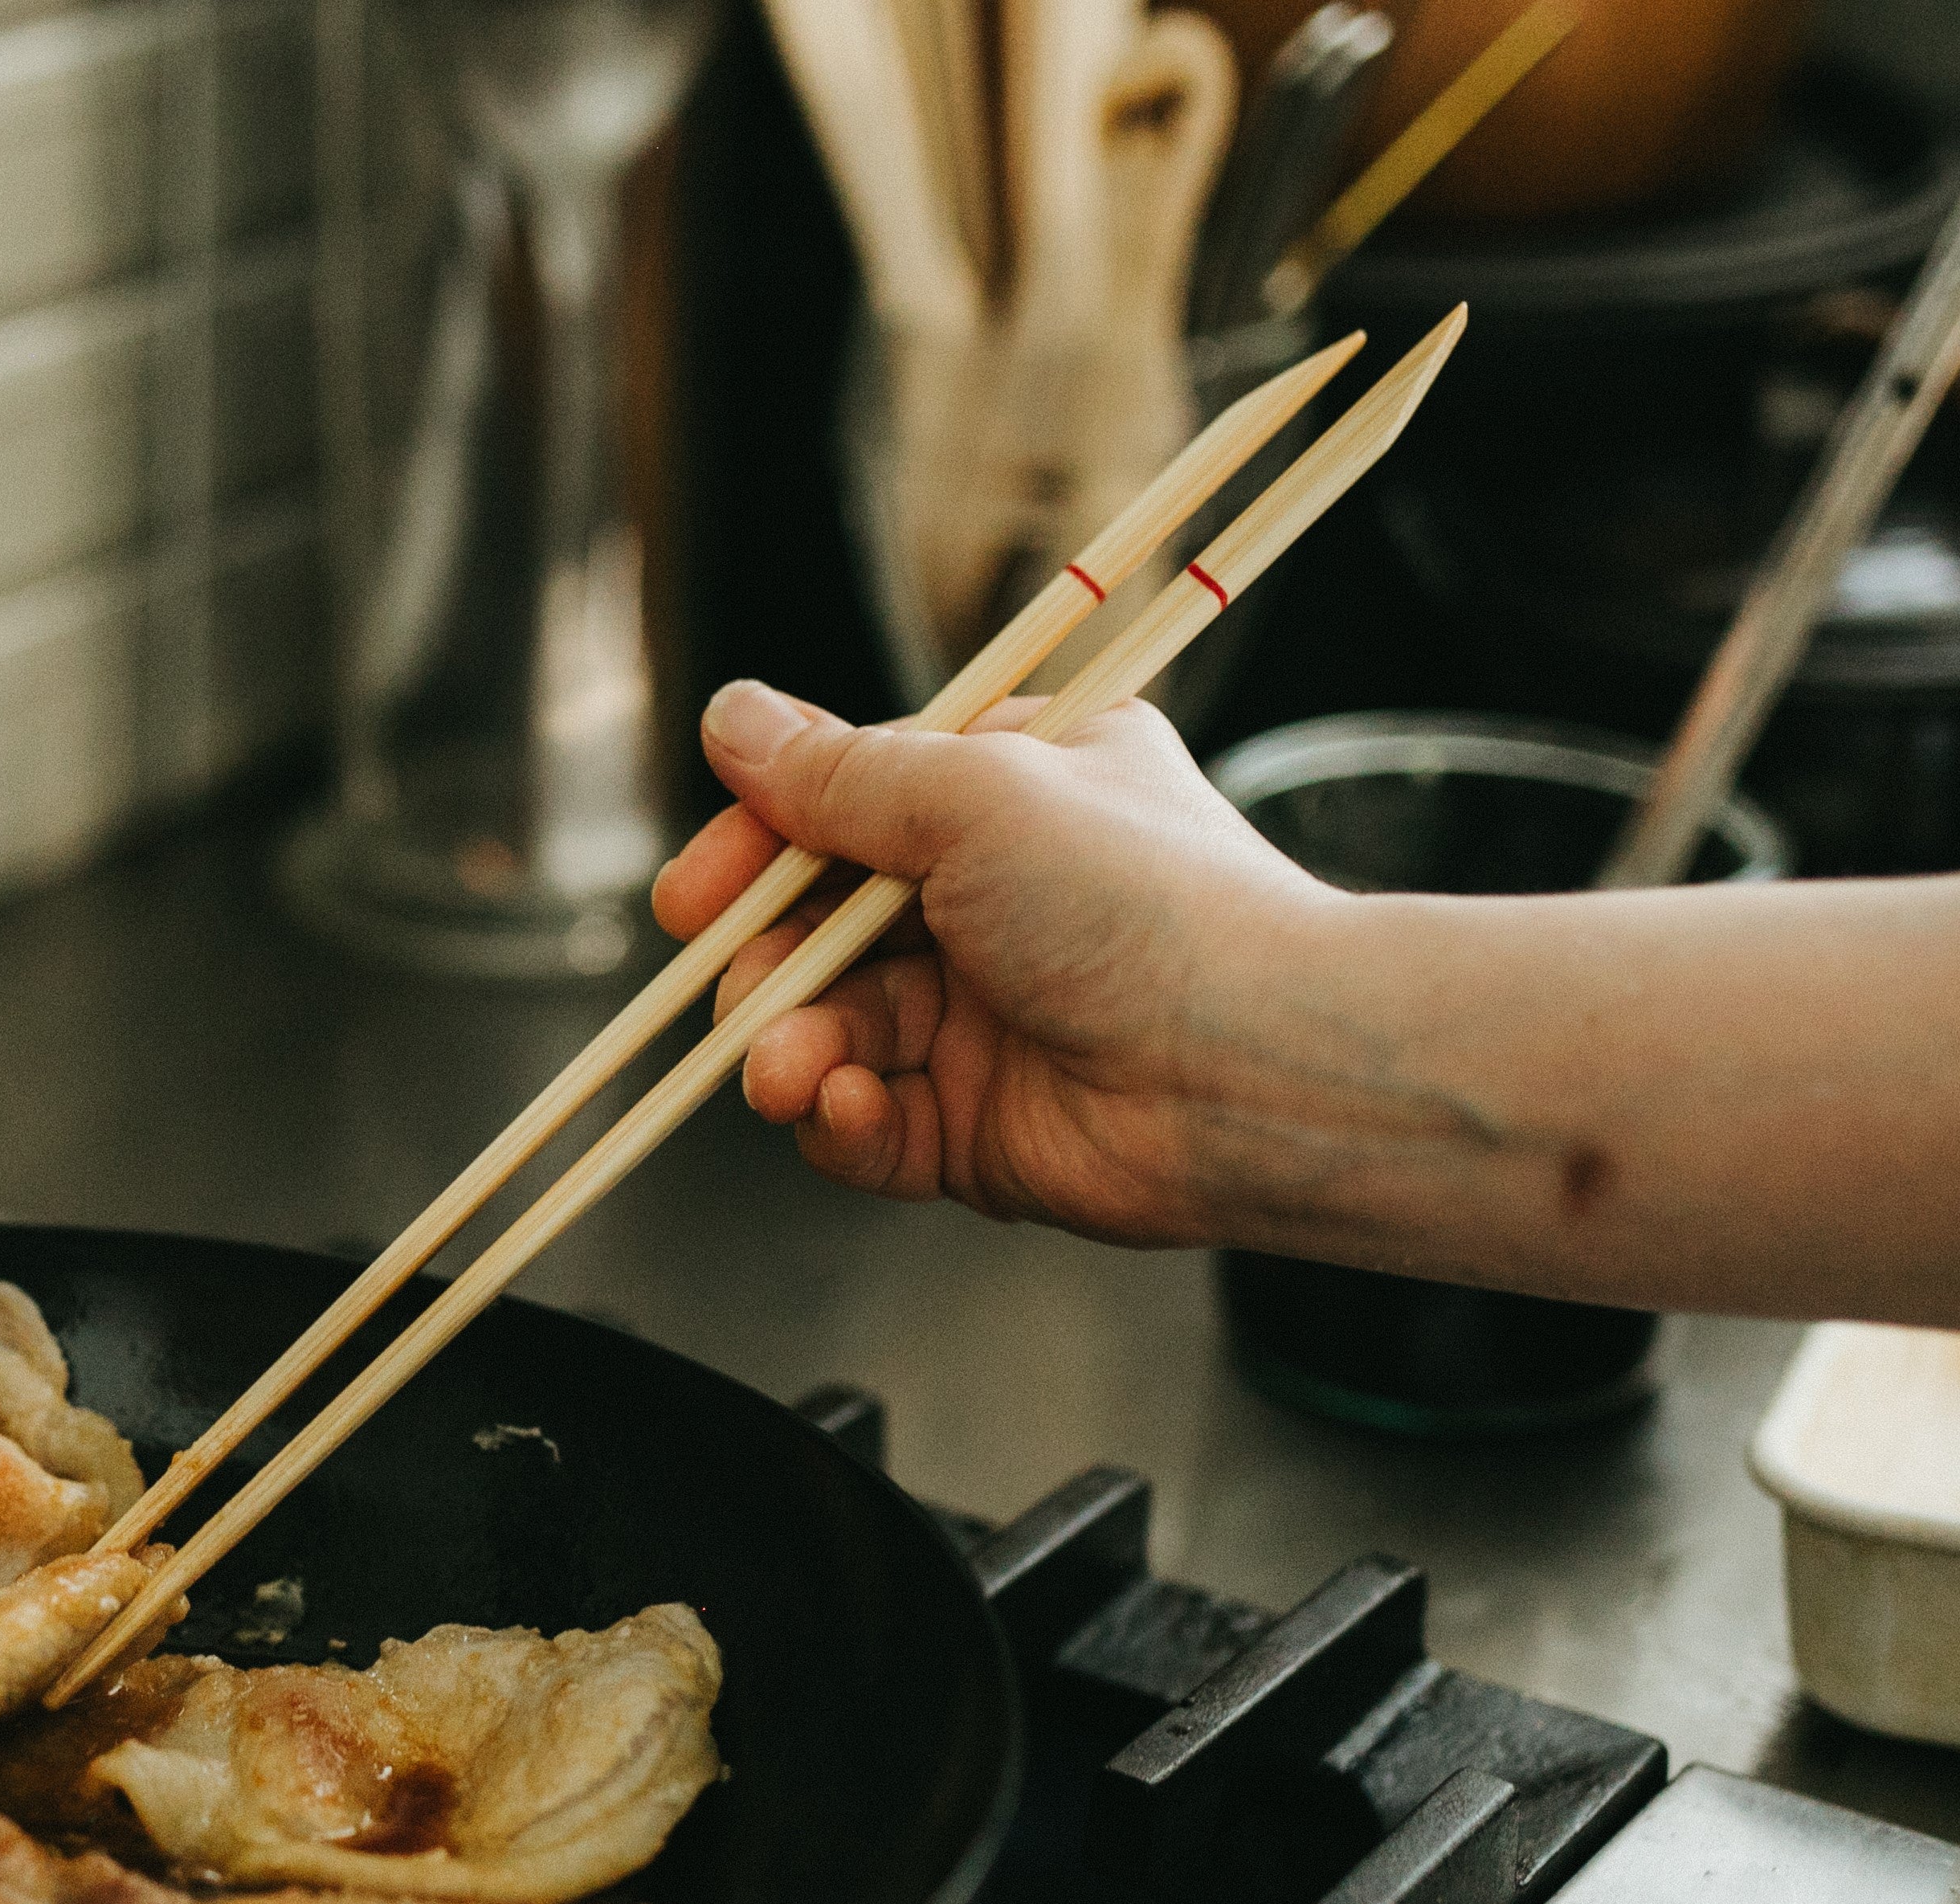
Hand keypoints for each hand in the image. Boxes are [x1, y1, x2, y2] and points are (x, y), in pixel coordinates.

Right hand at [650, 681, 1332, 1241]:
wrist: (1264, 1074)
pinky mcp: (978, 1128)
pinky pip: (868, 1125)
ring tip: (788, 1068)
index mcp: (1008, 797)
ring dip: (790, 1047)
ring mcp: (984, 1021)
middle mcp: (993, 905)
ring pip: (828, 1031)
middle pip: (816, 928)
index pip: (843, 809)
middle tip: (735, 987)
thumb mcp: (977, 795)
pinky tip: (847, 1108)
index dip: (757, 851)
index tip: (696, 893)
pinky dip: (841, 1121)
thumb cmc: (1148, 905)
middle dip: (762, 964)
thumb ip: (839, 773)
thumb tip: (731, 718)